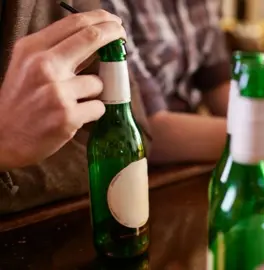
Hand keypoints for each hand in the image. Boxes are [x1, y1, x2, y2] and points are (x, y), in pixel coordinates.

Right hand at [0, 10, 125, 168]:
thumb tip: (96, 39)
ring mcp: (56, 92)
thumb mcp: (28, 66)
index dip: (101, 19)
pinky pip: (99, 107)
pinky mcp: (68, 116)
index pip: (74, 23)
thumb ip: (57, 51)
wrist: (3, 138)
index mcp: (32, 49)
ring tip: (74, 102)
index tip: (115, 23)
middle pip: (92, 37)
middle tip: (123, 36)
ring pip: (98, 82)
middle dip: (114, 33)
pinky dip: (93, 112)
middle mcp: (43, 66)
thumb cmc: (22, 100)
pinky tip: (75, 117)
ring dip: (94, 92)